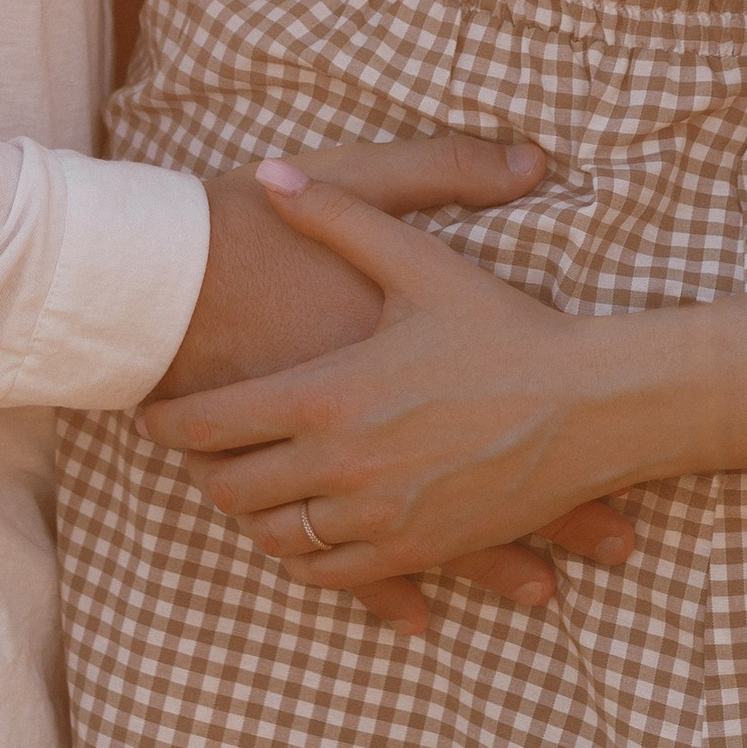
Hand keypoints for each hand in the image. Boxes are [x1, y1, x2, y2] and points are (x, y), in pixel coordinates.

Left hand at [140, 161, 653, 594]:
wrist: (592, 405)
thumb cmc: (506, 326)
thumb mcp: (418, 261)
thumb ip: (334, 213)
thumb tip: (268, 172)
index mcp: (328, 395)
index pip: (210, 424)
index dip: (169, 421)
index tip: (154, 412)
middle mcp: (341, 467)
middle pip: (231, 490)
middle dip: (206, 470)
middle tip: (200, 451)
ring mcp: (378, 519)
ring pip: (274, 538)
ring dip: (253, 516)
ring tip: (248, 488)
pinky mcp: (416, 552)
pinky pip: (330, 575)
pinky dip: (305, 557)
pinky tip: (305, 530)